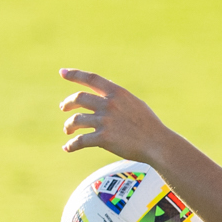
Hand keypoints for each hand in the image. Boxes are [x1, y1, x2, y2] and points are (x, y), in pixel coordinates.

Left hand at [59, 69, 174, 163]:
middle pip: (79, 98)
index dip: (75, 74)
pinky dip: (71, 145)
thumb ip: (119, 98)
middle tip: (64, 108)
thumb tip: (104, 94)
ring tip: (68, 130)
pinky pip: (80, 141)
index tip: (62, 73)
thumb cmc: (150, 126)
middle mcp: (109, 104)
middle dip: (68, 103)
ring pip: (76, 120)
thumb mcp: (136, 104)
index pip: (92, 79)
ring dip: (69, 125)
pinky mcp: (104, 138)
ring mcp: (106, 121)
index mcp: (118, 93)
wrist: (159, 145)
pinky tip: (67, 148)